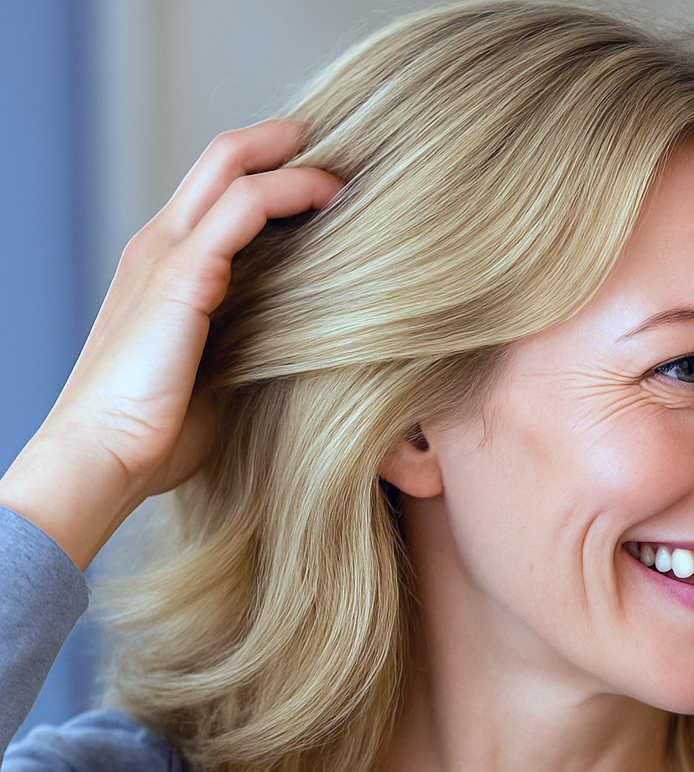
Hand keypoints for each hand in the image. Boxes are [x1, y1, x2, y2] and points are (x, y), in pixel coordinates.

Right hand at [0, 120, 341, 569]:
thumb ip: (244, 343)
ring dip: (294, 162)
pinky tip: (329, 199)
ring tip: (345, 173)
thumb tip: (303, 346)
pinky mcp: (181, 276)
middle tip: (334, 148)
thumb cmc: (156, 433)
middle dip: (280, 143)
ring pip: (231, 168)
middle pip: (220, 160)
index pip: (214, 195)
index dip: (266, 177)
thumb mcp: (210, 373)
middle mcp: (160, 247)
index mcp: (165, 269)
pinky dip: (290, 192)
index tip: (319, 185)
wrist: (101, 458)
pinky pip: (244, 207)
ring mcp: (165, 255)